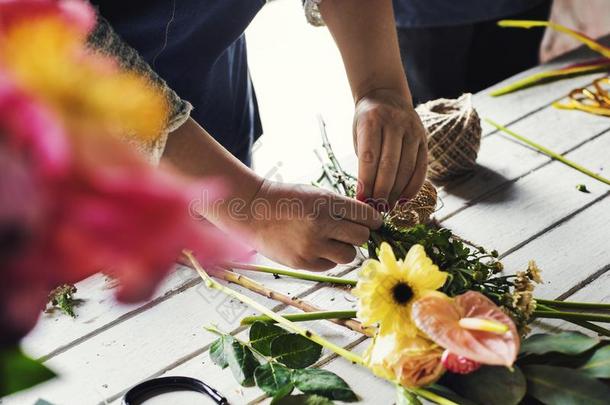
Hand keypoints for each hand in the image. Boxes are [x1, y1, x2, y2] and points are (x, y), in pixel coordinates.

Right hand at [242, 180, 381, 270]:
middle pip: (362, 237)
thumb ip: (343, 208)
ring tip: (330, 239)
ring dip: (345, 248)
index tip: (371, 221)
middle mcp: (321, 225)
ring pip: (349, 255)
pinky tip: (314, 246)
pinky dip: (328, 258)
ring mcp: (311, 246)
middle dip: (358, 233)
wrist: (253, 211)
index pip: (367, 216)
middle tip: (347, 230)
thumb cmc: (288, 200)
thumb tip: (372, 222)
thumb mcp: (317, 194)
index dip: (372, 220)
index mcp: (326, 202)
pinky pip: (330, 265)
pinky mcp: (302, 263)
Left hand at [353, 88, 427, 210]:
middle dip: (381, 191)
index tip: (361, 201)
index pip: (369, 157)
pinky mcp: (424, 138)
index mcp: (372, 121)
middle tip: (375, 209)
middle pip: (389, 165)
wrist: (386, 95)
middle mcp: (394, 123)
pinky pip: (421, 167)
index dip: (366, 182)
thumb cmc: (367, 121)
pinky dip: (413, 187)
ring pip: (406, 168)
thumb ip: (364, 159)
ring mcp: (412, 130)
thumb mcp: (359, 133)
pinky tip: (403, 200)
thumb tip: (366, 195)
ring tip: (387, 207)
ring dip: (396, 193)